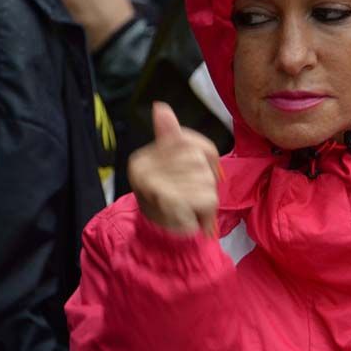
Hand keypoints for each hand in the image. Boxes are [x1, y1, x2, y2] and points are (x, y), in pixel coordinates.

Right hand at [129, 102, 221, 234]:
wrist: (162, 243)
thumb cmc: (173, 201)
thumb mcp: (174, 167)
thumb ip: (171, 137)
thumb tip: (160, 106)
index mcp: (142, 158)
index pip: (189, 142)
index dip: (204, 159)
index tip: (195, 176)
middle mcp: (143, 168)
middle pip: (199, 160)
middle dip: (205, 181)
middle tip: (189, 198)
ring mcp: (154, 185)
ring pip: (206, 180)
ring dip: (207, 198)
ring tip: (191, 209)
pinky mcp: (169, 201)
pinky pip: (208, 198)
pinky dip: (207, 211)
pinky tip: (193, 217)